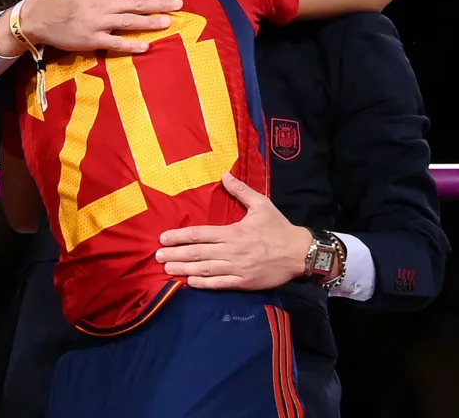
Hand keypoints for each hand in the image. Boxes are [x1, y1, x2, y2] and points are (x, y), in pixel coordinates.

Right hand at [19, 0, 181, 53]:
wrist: (41, 16)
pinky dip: (130, 44)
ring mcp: (99, 23)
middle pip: (137, 3)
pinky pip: (114, 43)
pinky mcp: (92, 40)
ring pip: (129, 21)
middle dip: (160, 3)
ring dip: (150, 22)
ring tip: (169, 22)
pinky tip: (145, 46)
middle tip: (179, 4)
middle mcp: (104, 4)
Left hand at [155, 173, 312, 289]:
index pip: (200, 234)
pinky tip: (189, 283)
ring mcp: (237, 268)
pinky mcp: (244, 282)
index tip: (163, 238)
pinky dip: (204, 284)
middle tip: (157, 256)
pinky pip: (220, 284)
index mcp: (233, 232)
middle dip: (175, 254)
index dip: (179, 236)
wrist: (300, 253)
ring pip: (205, 269)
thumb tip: (225, 174)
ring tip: (167, 269)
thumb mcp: (261, 205)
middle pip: (197, 253)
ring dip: (184, 269)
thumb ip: (241, 191)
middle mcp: (231, 251)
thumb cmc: (279, 228)